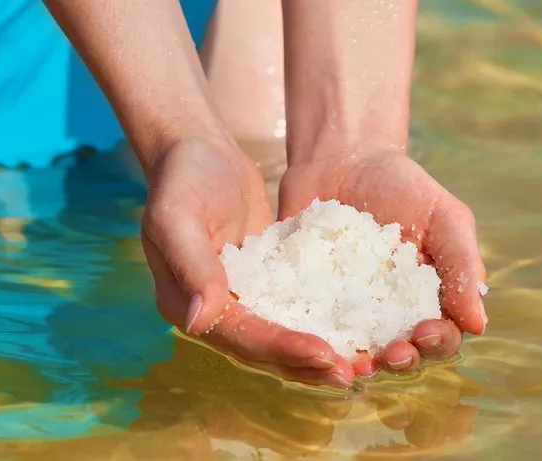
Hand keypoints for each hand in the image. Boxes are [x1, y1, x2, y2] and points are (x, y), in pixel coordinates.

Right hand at [140, 136, 356, 387]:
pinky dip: (322, 324)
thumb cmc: (183, 177)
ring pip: (282, 338)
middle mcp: (213, 313)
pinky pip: (294, 311)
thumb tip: (199, 321)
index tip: (324, 354)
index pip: (240, 336)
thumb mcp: (178, 216)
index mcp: (185, 304)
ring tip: (363, 365)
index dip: (281, 348)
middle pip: (264, 349)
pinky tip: (359, 330)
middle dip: (308, 363)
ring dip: (319, 355)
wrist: (199, 152)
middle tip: (354, 373)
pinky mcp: (265, 285)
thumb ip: (192, 266)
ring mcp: (240, 301)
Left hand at [278, 150, 487, 375]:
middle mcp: (389, 313)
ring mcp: (347, 310)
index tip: (425, 331)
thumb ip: (462, 265)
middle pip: (401, 352)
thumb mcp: (443, 216)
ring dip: (359, 363)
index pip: (441, 335)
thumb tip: (478, 325)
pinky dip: (314, 341)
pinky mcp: (308, 301)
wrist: (343, 158)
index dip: (437, 342)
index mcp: (427, 299)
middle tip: (391, 354)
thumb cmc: (402, 186)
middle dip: (400, 360)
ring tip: (354, 364)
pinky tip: (312, 343)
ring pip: (357, 350)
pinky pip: (311, 329)